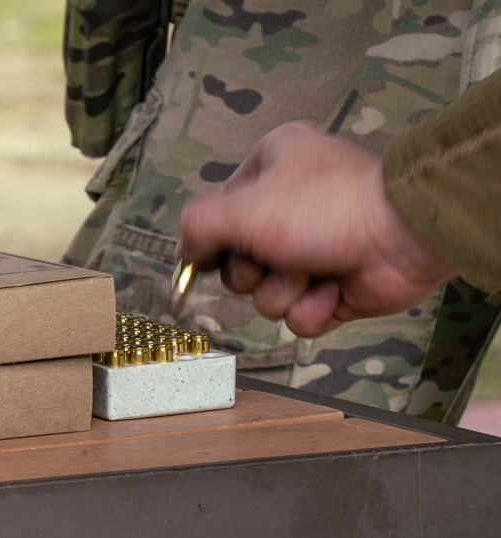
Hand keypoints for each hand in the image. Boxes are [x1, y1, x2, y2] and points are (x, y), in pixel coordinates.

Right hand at [177, 122, 455, 336]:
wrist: (402, 234)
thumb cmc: (325, 206)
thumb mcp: (241, 205)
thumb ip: (197, 227)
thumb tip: (185, 254)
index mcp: (270, 170)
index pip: (217, 216)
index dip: (213, 240)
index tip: (209, 256)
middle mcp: (289, 209)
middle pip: (237, 264)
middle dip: (256, 269)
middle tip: (279, 253)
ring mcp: (313, 251)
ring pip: (266, 295)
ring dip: (285, 289)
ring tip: (315, 268)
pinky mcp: (333, 289)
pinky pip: (298, 317)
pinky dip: (312, 308)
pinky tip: (334, 287)